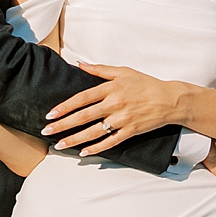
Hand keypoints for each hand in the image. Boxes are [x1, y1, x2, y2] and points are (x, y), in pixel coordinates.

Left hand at [42, 62, 186, 155]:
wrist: (169, 99)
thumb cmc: (146, 84)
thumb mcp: (123, 71)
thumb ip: (100, 70)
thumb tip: (79, 64)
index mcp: (111, 88)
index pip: (82, 98)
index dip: (64, 107)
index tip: (50, 114)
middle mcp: (114, 104)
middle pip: (83, 117)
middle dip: (63, 125)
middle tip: (46, 131)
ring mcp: (122, 119)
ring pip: (94, 132)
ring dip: (75, 140)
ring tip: (59, 145)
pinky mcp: (130, 131)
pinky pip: (110, 142)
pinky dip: (96, 148)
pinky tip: (84, 153)